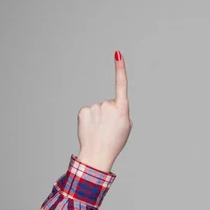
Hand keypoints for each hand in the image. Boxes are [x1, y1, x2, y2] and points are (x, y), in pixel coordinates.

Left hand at [76, 51, 132, 172]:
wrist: (98, 154)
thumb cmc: (115, 142)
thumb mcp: (126, 126)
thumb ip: (122, 112)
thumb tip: (113, 106)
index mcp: (122, 109)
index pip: (121, 84)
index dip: (120, 69)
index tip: (118, 54)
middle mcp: (108, 105)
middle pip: (109, 104)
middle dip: (109, 113)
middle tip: (109, 128)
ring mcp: (95, 107)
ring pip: (98, 108)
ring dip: (99, 118)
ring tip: (100, 130)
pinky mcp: (83, 111)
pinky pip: (88, 112)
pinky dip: (90, 119)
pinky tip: (91, 129)